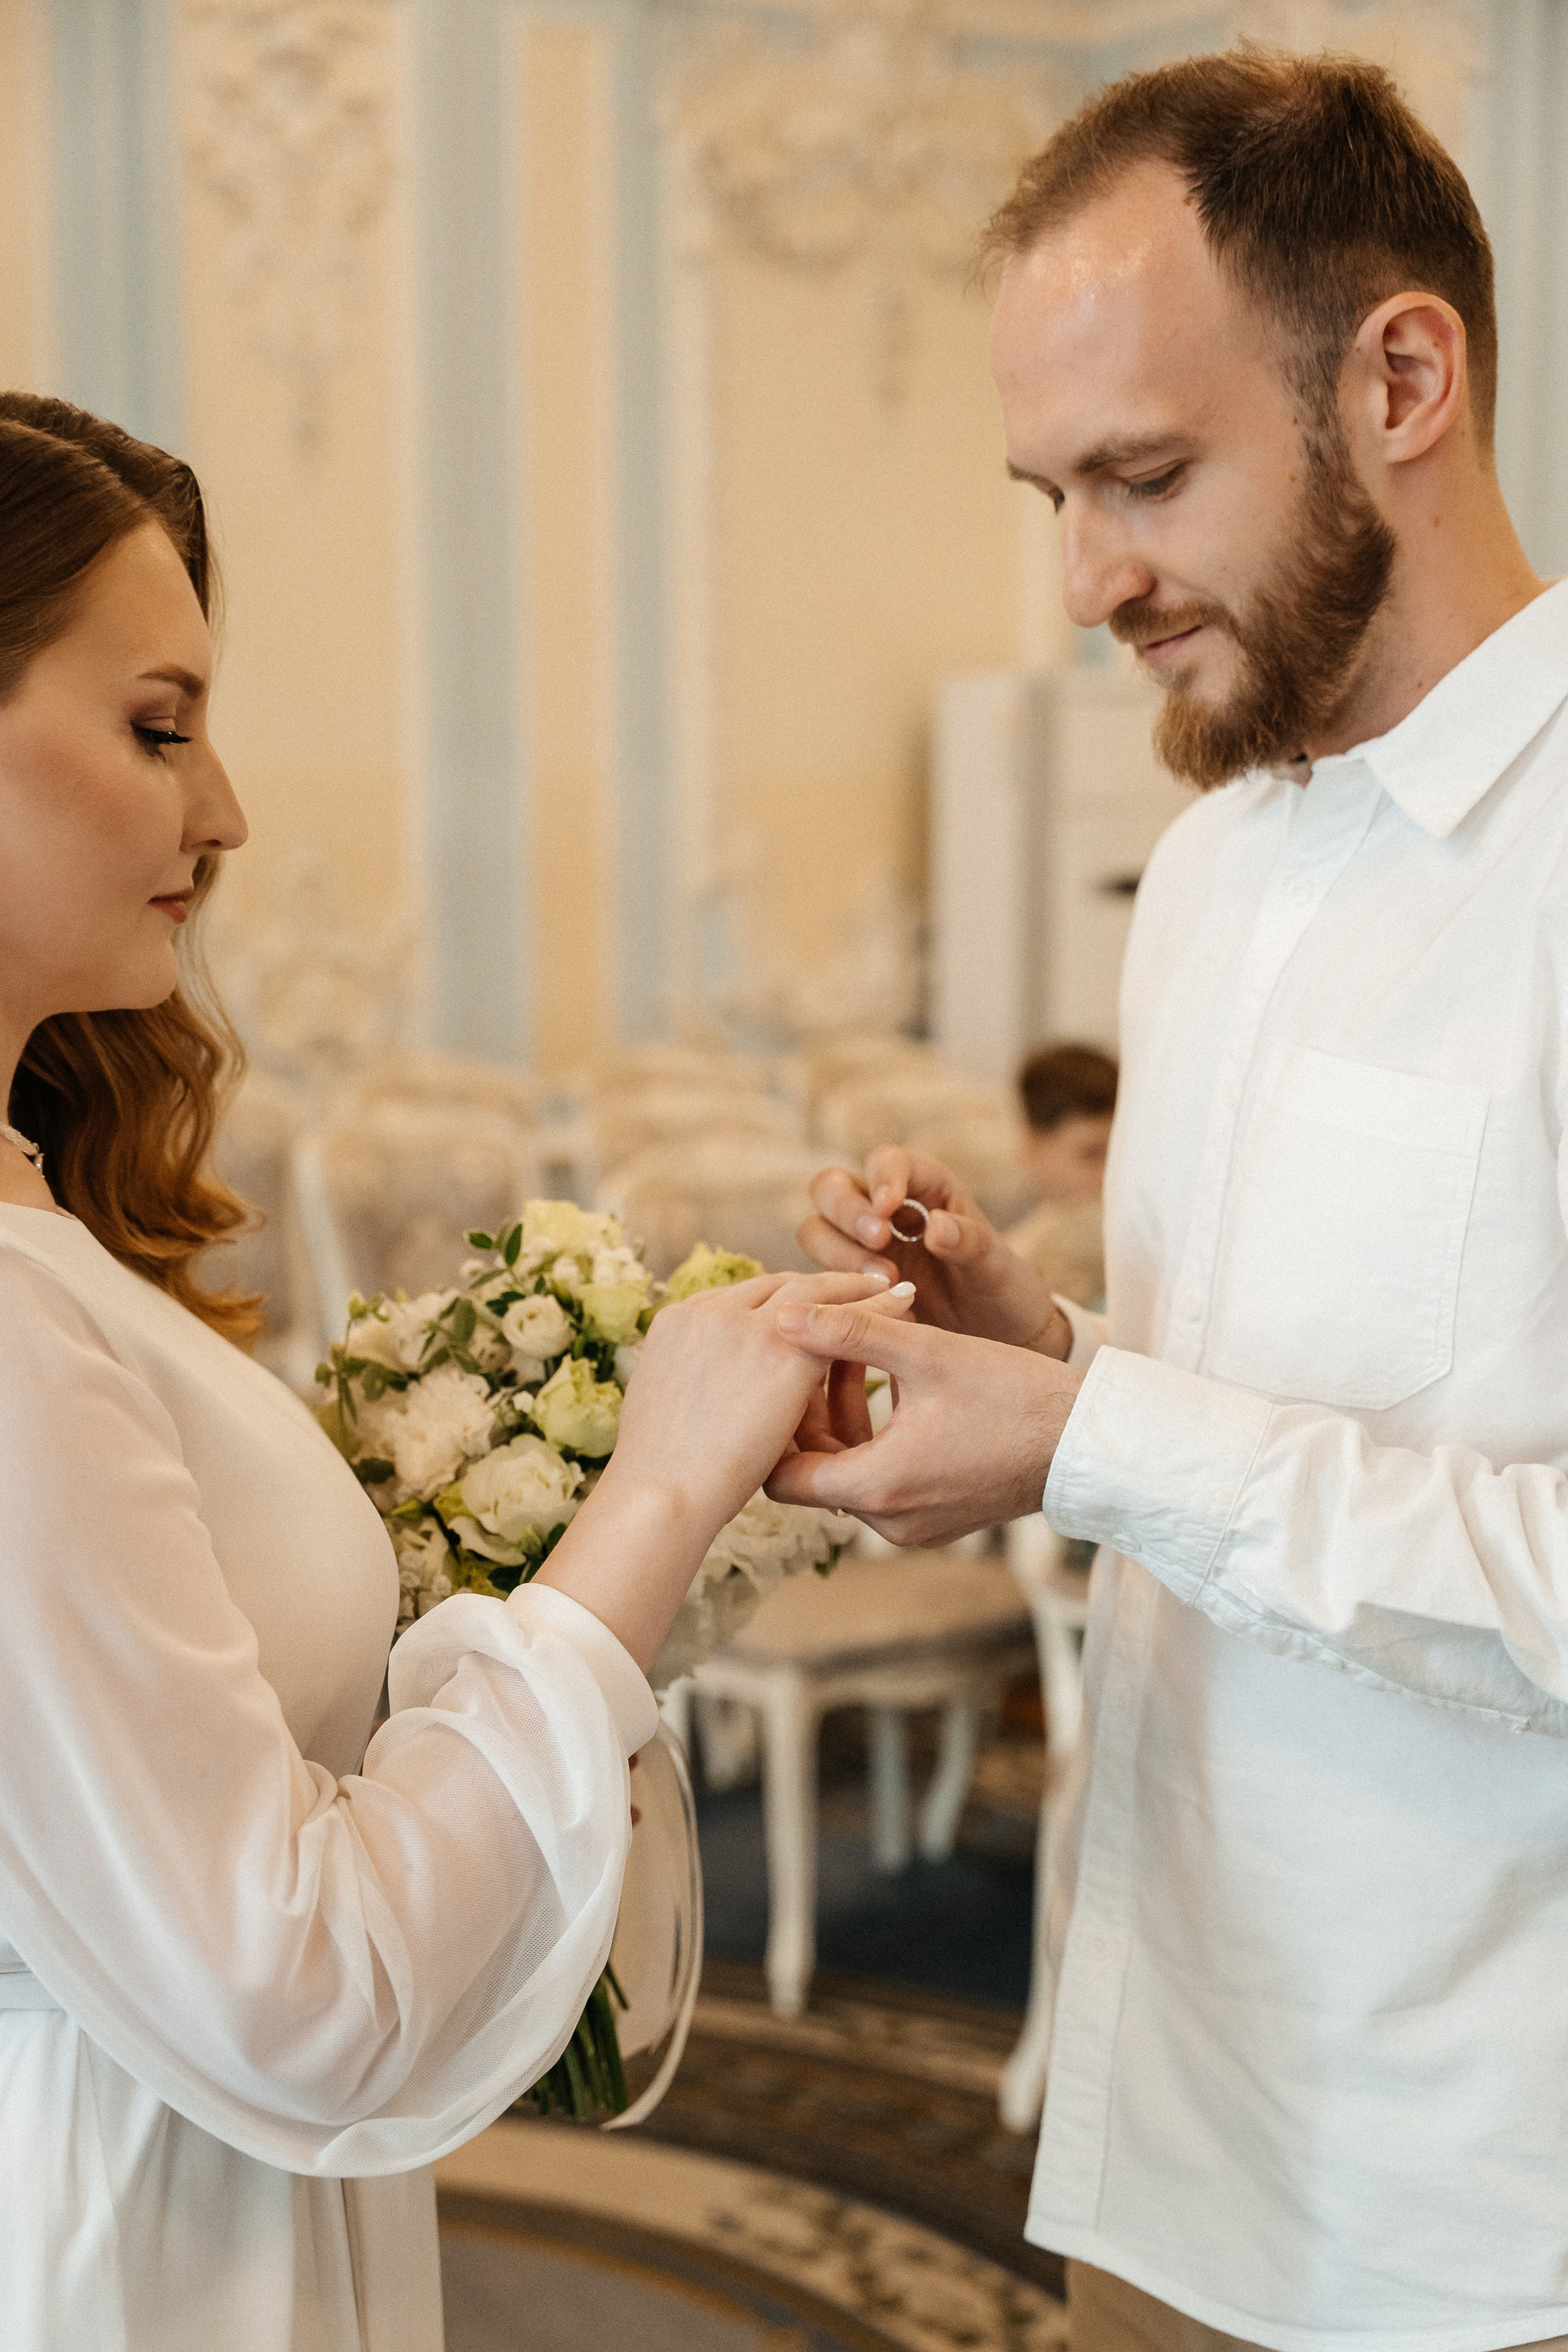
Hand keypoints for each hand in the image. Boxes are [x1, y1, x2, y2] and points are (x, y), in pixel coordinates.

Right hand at [538, 1270, 912, 1668]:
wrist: (659, 1493)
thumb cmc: (655, 1476)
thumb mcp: (657, 1411)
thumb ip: (687, 1387)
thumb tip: (700, 1397)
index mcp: (677, 1321)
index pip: (741, 1299)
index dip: (780, 1303)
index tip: (807, 1310)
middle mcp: (711, 1310)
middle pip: (778, 1286)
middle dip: (821, 1288)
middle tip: (857, 1286)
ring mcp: (745, 1325)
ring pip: (814, 1291)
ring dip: (854, 1288)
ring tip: (889, 1289)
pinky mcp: (782, 1350)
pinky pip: (843, 1317)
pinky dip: (876, 1307)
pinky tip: (903, 1306)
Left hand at [765, 1294, 1082, 1544]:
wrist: (1092, 1442)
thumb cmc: (1014, 1395)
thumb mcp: (926, 1352)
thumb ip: (848, 1330)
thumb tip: (784, 1313)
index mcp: (877, 1488)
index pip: (781, 1477)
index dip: (771, 1425)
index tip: (779, 1376)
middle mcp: (890, 1520)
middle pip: (814, 1473)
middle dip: (809, 1410)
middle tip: (816, 1351)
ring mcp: (917, 1524)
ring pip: (851, 1472)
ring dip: (845, 1415)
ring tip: (858, 1350)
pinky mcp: (941, 1516)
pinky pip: (886, 1480)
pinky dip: (877, 1436)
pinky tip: (893, 1379)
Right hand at [798, 1147, 1070, 1357]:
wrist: (996, 1336)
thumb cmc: (1000, 1289)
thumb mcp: (995, 1266)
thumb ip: (970, 1243)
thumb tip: (936, 1226)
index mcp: (924, 1186)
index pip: (886, 1161)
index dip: (882, 1177)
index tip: (888, 1209)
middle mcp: (884, 1209)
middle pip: (832, 1186)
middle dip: (846, 1211)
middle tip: (879, 1243)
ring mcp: (860, 1244)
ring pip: (817, 1229)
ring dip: (838, 1252)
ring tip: (884, 1284)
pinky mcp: (849, 1280)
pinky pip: (821, 1274)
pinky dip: (834, 1288)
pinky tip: (869, 1309)